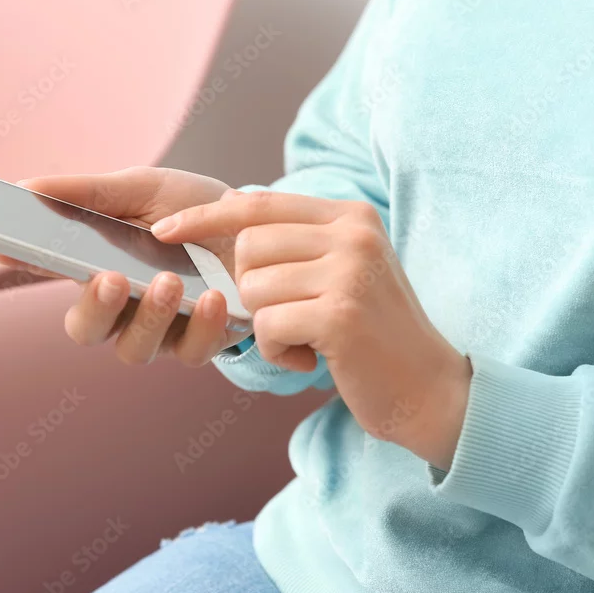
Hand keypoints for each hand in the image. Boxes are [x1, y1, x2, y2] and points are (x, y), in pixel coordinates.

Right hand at [0, 167, 250, 365]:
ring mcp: (161, 330)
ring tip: (169, 282)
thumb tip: (25, 186)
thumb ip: (90, 193)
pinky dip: (204, 327)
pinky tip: (215, 298)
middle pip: (86, 329)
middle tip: (110, 277)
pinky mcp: (203, 341)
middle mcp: (121, 308)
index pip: (45, 270)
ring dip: (150, 318)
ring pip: (136, 349)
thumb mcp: (143, 189)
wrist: (257, 225)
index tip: (6, 244)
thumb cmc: (190, 207)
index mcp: (94, 266)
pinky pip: (195, 350)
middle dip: (93, 307)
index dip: (22, 261)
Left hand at [152, 190, 473, 468]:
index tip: (165, 230)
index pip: (260, 203)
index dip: (205, 215)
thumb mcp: (345, 271)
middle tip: (291, 317)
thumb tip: (227, 212)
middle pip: (248, 247)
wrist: (428, 389)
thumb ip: (297, 241)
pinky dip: (277, 352)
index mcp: (351, 216)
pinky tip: (312, 359)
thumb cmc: (375, 334)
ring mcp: (349, 272)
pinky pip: (266, 327)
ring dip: (267, 325)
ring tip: (307, 339)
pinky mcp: (340, 314)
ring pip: (253, 289)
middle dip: (251, 290)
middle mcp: (353, 235)